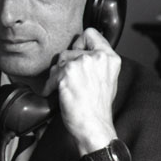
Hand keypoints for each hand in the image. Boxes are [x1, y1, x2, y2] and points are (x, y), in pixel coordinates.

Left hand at [42, 28, 121, 156]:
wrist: (94, 126)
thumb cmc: (98, 108)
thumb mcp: (107, 79)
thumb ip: (97, 62)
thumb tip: (80, 52)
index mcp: (109, 58)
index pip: (90, 33)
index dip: (80, 43)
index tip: (76, 55)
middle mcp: (97, 57)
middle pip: (70, 49)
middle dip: (66, 65)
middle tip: (72, 83)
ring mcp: (82, 63)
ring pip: (59, 62)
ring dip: (57, 76)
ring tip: (67, 90)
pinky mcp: (67, 73)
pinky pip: (51, 75)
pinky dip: (51, 86)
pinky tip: (59, 95)